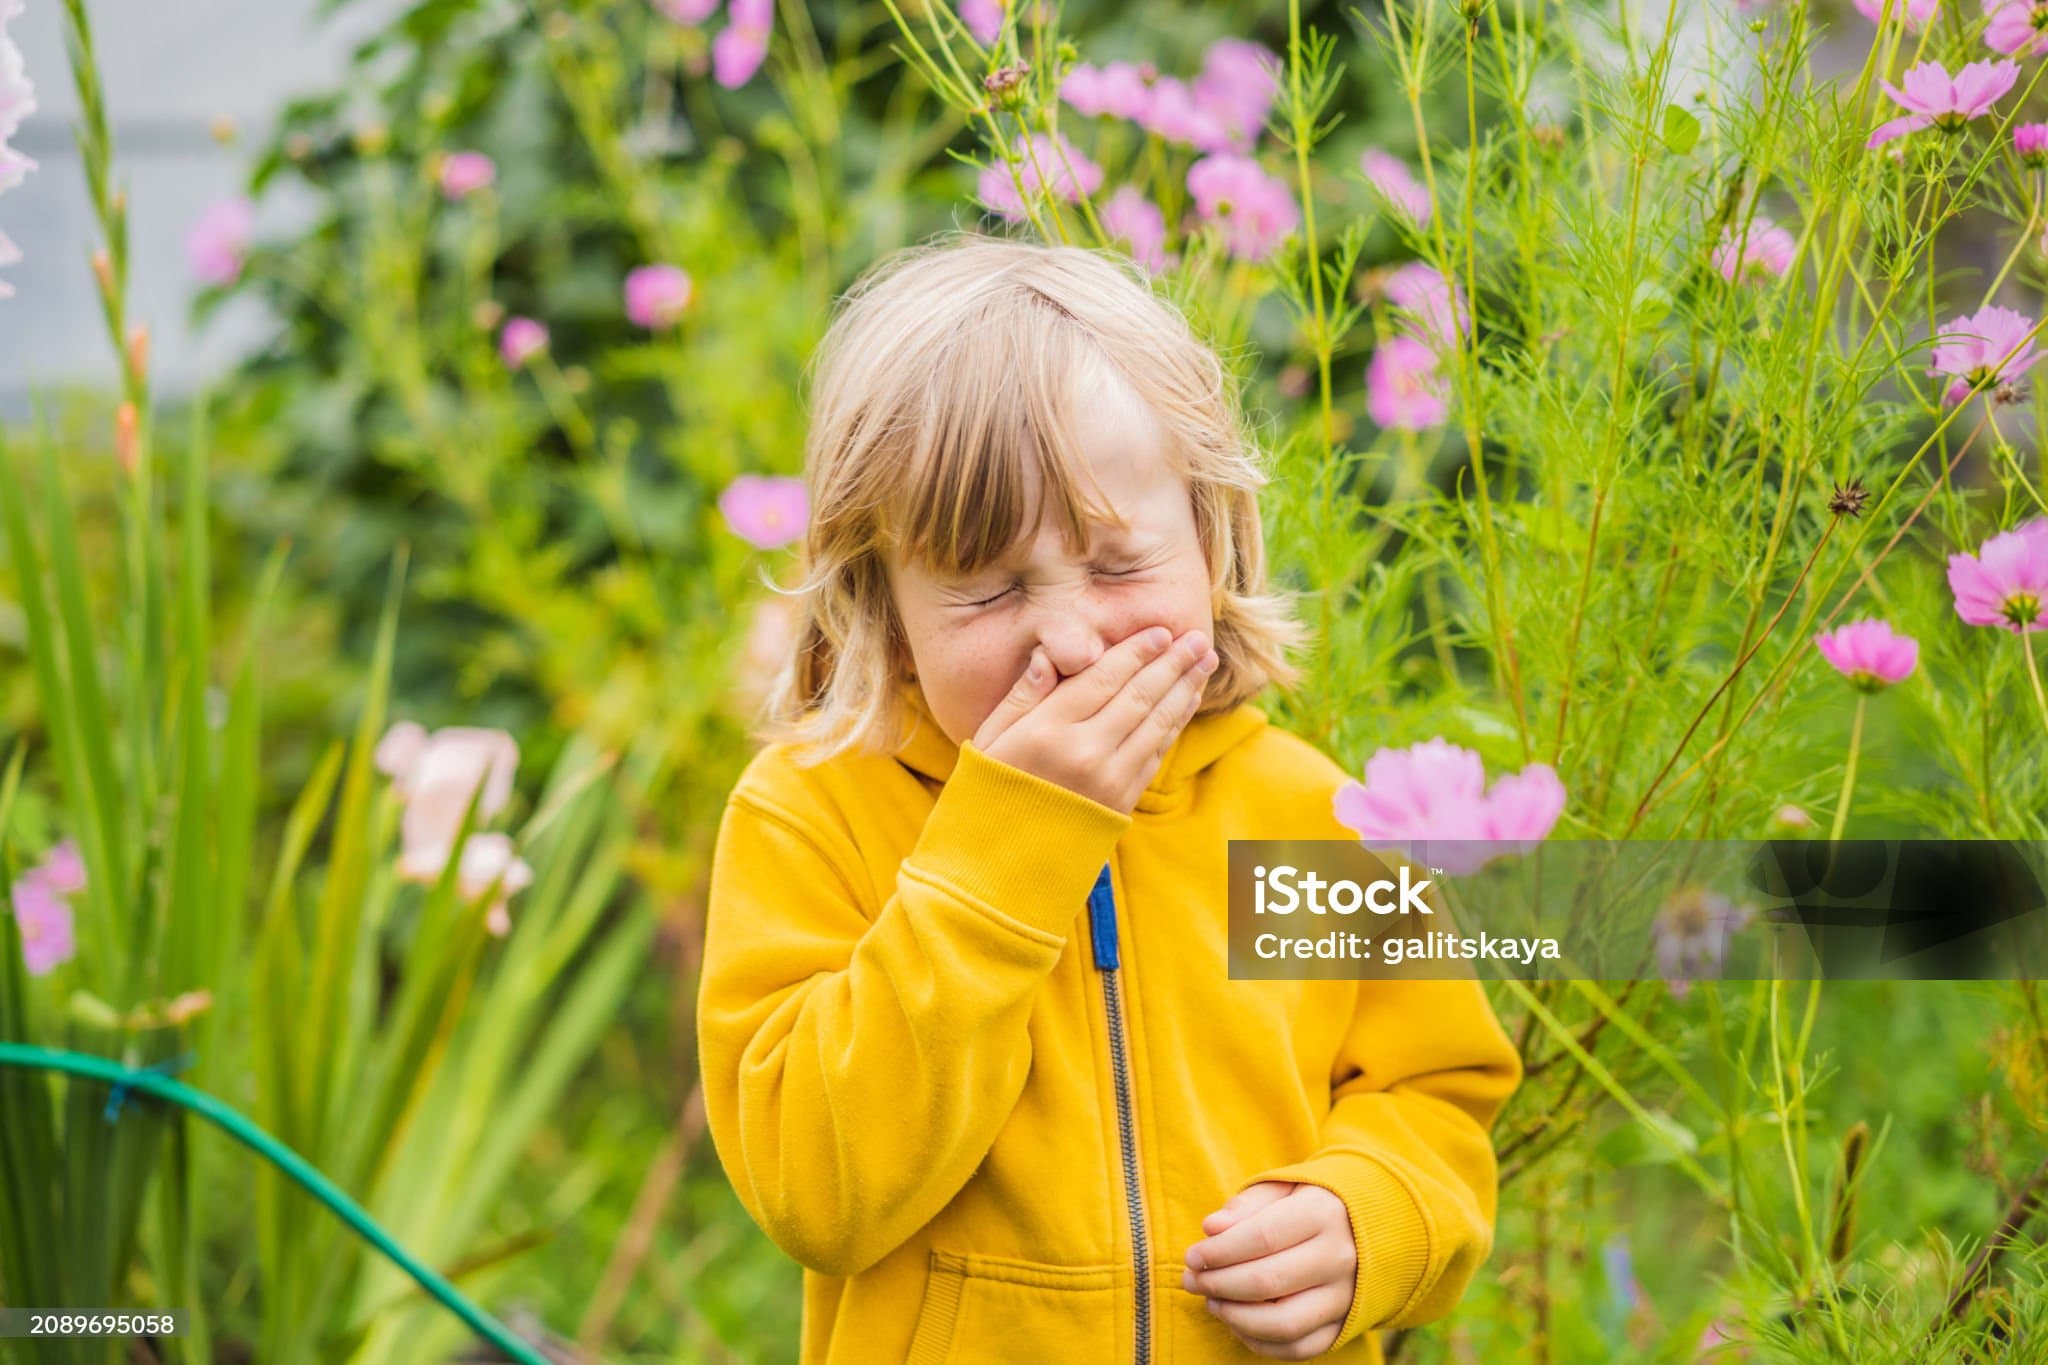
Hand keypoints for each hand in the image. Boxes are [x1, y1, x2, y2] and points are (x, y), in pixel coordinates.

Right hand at [972, 625, 1218, 815]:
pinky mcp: (1122, 802)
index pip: (1103, 678)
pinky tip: (1186, 702)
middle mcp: (1084, 752)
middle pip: (1139, 696)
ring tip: (1204, 663)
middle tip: (1199, 639)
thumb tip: (1050, 656)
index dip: (1136, 652)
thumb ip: (1023, 695)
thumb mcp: (990, 738)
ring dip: (1184, 689)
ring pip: (1156, 723)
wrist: (1000, 865)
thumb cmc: (988, 793)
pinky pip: (1156, 754)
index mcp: (1047, 730)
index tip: (1160, 631)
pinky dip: (1175, 724)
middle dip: (1172, 664)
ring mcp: (1108, 780)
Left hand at [1179, 1181, 1357, 1359]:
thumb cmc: (1310, 1203)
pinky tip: (1238, 1323)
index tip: (1192, 1257)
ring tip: (1213, 1302)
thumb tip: (1211, 1229)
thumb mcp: (1282, 1187)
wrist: (1368, 1227)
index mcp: (1323, 1214)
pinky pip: (1299, 1348)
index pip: (1262, 1237)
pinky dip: (1261, 1343)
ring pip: (1283, 1324)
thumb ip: (1245, 1206)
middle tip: (1191, 1280)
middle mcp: (1339, 1258)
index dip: (1220, 1252)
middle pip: (1268, 1282)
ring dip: (1236, 1318)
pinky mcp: (1344, 1326)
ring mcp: (1345, 1297)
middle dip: (1218, 1284)